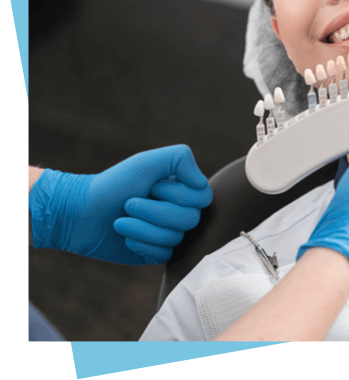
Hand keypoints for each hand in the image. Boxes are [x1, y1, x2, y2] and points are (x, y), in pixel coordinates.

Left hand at [28, 145, 212, 264]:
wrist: (81, 214)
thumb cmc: (114, 183)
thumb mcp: (147, 161)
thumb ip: (181, 159)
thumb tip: (202, 184)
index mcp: (181, 188)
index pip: (202, 198)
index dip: (178, 195)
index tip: (153, 186)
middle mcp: (179, 210)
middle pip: (190, 220)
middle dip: (155, 212)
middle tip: (129, 203)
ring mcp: (168, 232)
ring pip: (175, 238)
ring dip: (143, 228)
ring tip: (122, 220)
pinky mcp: (156, 253)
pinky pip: (164, 254)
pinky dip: (141, 244)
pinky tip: (125, 236)